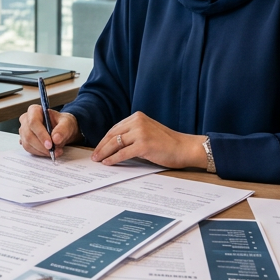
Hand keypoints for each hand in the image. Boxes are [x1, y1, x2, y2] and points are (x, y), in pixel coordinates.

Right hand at [19, 105, 79, 157]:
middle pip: (29, 135)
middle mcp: (26, 120)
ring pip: (28, 144)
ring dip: (42, 151)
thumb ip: (62, 129)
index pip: (33, 122)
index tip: (50, 144)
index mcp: (34, 110)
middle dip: (42, 146)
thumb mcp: (67, 123)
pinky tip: (48, 152)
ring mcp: (24, 131)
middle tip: (54, 151)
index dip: (41, 134)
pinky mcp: (25, 141)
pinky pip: (29, 149)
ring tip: (55, 152)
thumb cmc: (62, 123)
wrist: (62, 130)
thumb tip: (55, 138)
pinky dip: (40, 153)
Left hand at [90, 112, 206, 168]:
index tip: (98, 147)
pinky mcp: (143, 145)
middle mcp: (138, 122)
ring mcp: (140, 132)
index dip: (105, 139)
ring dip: (104, 153)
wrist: (185, 148)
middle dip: (101, 146)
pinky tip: (108, 163)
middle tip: (94, 155)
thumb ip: (134, 134)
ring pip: (115, 144)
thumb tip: (115, 145)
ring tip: (98, 160)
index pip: (115, 128)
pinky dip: (113, 159)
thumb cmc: (168, 143)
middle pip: (113, 135)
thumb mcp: (148, 131)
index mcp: (138, 117)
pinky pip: (123, 153)